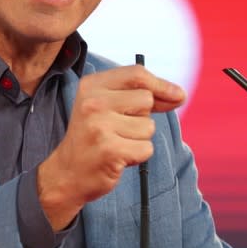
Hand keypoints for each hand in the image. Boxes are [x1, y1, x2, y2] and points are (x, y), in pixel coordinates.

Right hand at [37, 65, 185, 229]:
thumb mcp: (108, 106)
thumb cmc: (93, 136)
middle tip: (120, 128)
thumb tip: (179, 94)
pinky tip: (118, 157)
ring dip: (139, 139)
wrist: (67, 173)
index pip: (136, 74)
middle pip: (146, 99)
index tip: (178, 95)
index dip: (161, 84)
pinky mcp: (109, 150)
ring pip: (148, 127)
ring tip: (117, 143)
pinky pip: (146, 149)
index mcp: (91, 85)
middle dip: (143, 116)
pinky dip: (138, 156)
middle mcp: (93, 102)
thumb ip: (142, 96)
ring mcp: (100, 126)